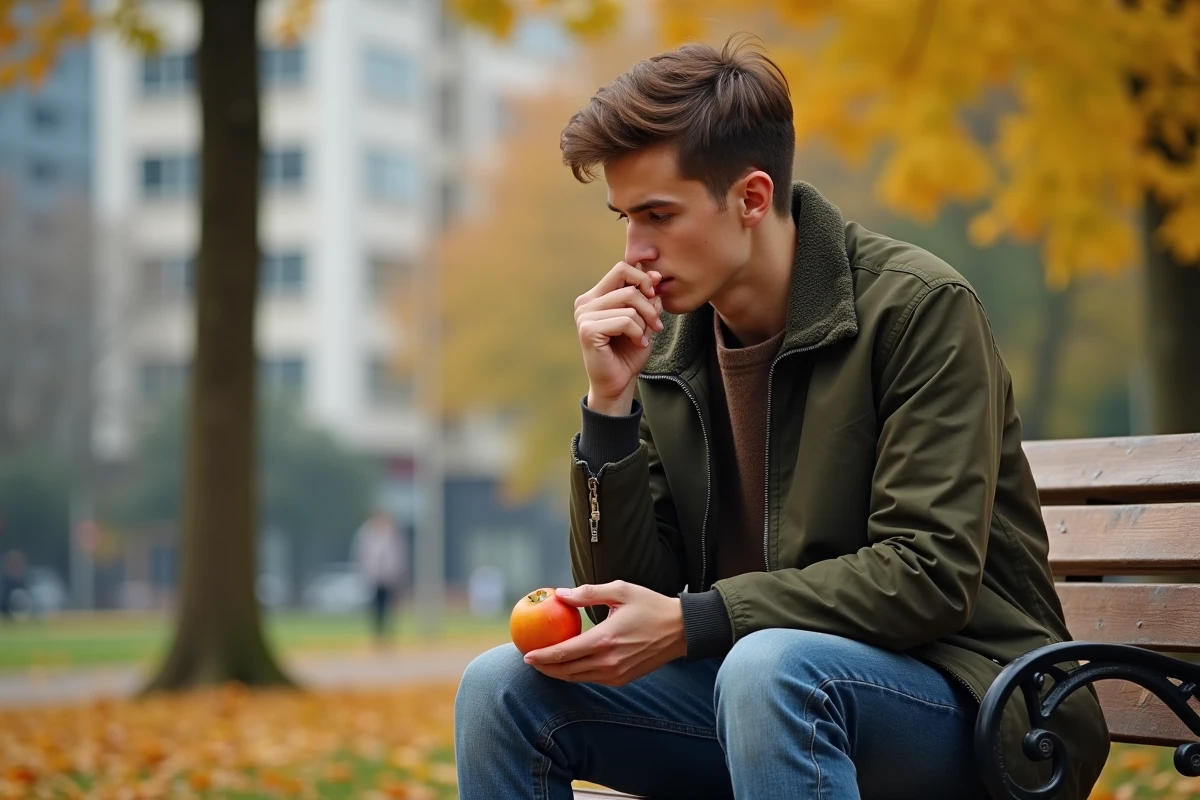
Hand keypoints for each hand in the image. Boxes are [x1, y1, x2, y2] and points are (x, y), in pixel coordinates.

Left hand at [522, 581, 686, 685]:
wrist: (682, 630)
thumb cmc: (650, 606)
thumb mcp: (619, 590)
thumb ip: (587, 593)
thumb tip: (559, 594)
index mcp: (605, 640)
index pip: (564, 653)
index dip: (542, 656)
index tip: (525, 654)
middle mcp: (609, 662)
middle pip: (566, 671)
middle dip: (544, 668)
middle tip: (529, 659)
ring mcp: (616, 674)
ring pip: (577, 678)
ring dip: (558, 673)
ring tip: (543, 664)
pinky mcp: (623, 679)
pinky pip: (592, 679)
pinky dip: (576, 674)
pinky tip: (568, 665)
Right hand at [574, 262, 663, 414]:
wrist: (618, 383)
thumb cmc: (628, 352)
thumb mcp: (643, 320)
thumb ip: (647, 299)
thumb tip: (656, 277)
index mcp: (596, 296)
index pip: (621, 269)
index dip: (643, 278)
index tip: (655, 294)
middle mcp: (586, 303)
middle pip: (628, 286)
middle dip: (649, 306)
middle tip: (656, 325)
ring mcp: (584, 315)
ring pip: (629, 304)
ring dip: (644, 323)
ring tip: (643, 339)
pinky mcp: (587, 330)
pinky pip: (625, 321)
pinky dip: (638, 333)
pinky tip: (638, 344)